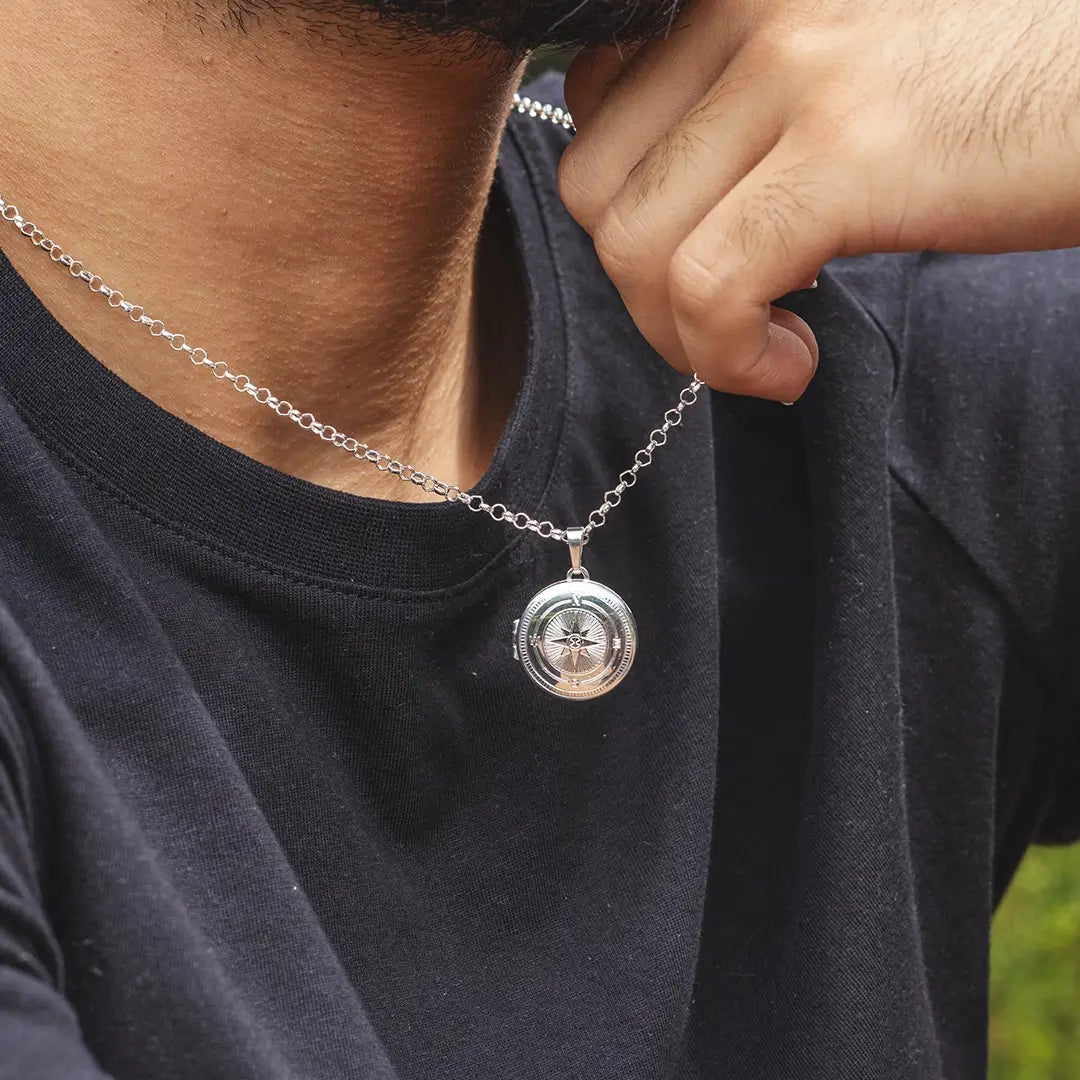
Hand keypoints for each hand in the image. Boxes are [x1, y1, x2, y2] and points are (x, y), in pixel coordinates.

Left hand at [557, 0, 1079, 400]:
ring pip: (634, 246)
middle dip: (644, 291)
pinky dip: (729, 357)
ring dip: (684, 337)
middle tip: (727, 324)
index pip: (593, 111)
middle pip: (595, 190)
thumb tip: (657, 198)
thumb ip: (735, 109)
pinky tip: (792, 365)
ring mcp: (794, 70)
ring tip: (769, 348)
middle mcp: (748, 8)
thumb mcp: (840, 75)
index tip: (701, 260)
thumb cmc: (993, 94)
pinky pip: (708, 287)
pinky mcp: (846, 153)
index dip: (630, 212)